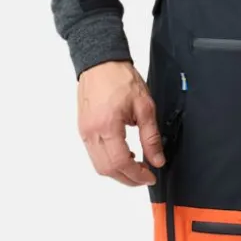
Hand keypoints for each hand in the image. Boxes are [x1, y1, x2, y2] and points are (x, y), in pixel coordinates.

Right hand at [77, 60, 165, 185]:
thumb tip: (157, 159)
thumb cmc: (120, 78)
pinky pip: (94, 155)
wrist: (100, 63)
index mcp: (107, 126)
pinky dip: (109, 161)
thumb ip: (151, 137)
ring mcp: (84, 132)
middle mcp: (91, 133)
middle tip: (145, 175)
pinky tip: (123, 154)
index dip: (137, 175)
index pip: (120, 163)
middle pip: (107, 170)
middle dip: (128, 178)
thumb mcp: (145, 107)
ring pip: (99, 166)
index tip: (150, 176)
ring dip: (118, 171)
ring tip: (136, 165)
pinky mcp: (83, 130)